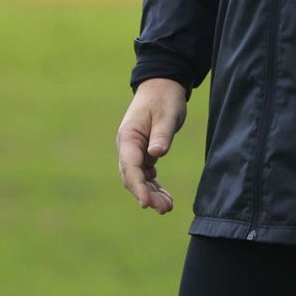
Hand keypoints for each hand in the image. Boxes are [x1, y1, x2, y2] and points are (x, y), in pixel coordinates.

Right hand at [117, 78, 186, 214]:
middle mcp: (128, 146)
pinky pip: (146, 174)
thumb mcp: (167, 114)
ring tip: (167, 207)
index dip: (137, 186)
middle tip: (164, 209)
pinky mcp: (144, 153)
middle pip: (132, 176)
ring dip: (151, 194)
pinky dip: (154, 186)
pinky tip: (165, 197)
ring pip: (139, 178)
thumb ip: (161, 134)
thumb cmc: (164, 98)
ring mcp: (135, 151)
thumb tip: (155, 155)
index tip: (145, 203)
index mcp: (128, 136)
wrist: (163, 86)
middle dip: (146, 194)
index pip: (130, 166)